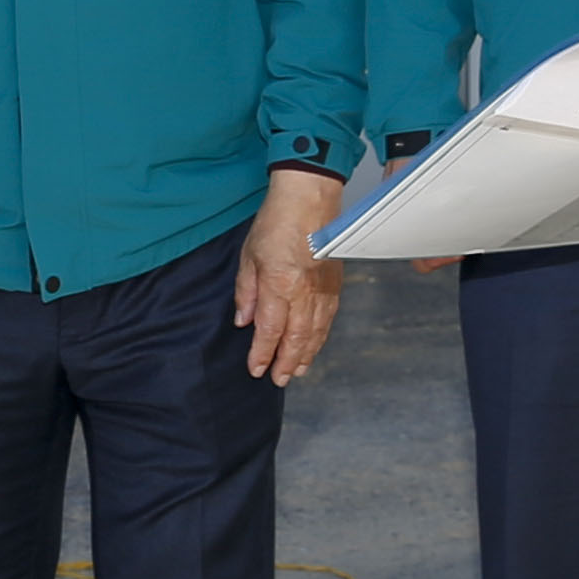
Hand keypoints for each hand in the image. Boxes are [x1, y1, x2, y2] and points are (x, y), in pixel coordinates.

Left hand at [233, 174, 345, 383]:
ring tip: (297, 371)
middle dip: (286, 363)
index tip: (255, 369)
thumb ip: (246, 291)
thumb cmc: (277, 221)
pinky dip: (321, 336)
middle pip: (296, 338)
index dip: (262, 353)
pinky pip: (328, 318)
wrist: (310, 198)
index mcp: (279, 284)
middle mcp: (304, 292)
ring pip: (316, 332)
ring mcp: (323, 289)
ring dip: (306, 355)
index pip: (270, 330)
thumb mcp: (249, 255)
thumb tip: (244, 321)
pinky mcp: (334, 283)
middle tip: (278, 380)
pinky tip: (314, 344)